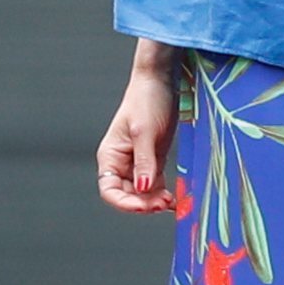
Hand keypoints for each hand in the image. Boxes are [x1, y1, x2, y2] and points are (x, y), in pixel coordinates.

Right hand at [97, 42, 178, 213]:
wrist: (162, 79)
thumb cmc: (146, 98)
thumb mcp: (144, 131)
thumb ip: (144, 161)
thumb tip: (143, 189)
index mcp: (110, 156)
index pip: (110, 190)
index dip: (124, 203)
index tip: (143, 206)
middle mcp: (121, 162)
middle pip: (127, 194)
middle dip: (143, 203)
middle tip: (163, 204)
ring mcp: (138, 161)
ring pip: (142, 192)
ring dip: (154, 200)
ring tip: (170, 202)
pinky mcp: (154, 158)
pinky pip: (155, 183)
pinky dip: (162, 192)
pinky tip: (173, 197)